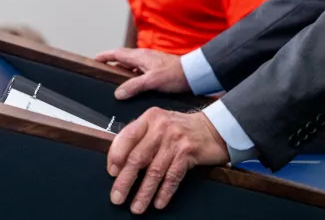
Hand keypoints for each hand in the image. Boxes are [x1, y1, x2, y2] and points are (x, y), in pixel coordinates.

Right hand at [94, 48, 188, 98]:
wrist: (194, 74)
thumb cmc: (175, 74)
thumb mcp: (152, 81)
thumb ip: (134, 86)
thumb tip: (117, 93)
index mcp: (140, 56)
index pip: (117, 53)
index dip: (105, 56)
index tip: (94, 59)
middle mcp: (144, 57)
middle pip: (123, 59)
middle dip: (112, 64)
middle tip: (102, 72)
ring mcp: (151, 63)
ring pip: (132, 66)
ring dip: (123, 72)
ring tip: (115, 83)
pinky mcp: (158, 70)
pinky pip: (140, 72)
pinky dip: (133, 77)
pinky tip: (134, 87)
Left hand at [107, 108, 227, 212]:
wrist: (213, 128)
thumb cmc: (181, 129)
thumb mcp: (159, 124)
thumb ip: (140, 137)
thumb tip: (117, 162)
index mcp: (150, 118)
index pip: (126, 137)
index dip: (116, 156)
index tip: (111, 173)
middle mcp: (161, 127)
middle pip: (138, 157)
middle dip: (125, 181)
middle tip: (117, 197)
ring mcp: (175, 140)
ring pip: (154, 171)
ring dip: (143, 192)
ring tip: (136, 206)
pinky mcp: (188, 153)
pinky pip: (172, 177)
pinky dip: (164, 192)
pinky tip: (158, 202)